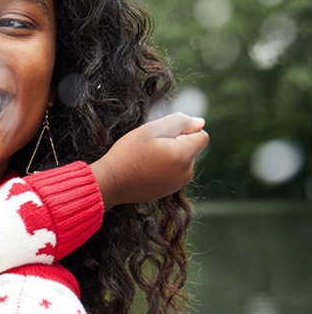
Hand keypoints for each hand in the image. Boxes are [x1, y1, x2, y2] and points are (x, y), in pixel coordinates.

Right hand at [90, 112, 208, 209]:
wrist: (110, 182)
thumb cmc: (128, 153)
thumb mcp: (151, 129)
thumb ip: (179, 122)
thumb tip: (200, 123)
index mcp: (184, 156)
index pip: (201, 135)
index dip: (185, 130)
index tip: (163, 135)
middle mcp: (186, 173)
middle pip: (191, 149)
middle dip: (177, 144)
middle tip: (150, 147)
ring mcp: (178, 184)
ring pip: (182, 161)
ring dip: (170, 156)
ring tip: (146, 158)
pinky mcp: (168, 191)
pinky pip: (173, 173)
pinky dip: (163, 169)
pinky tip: (144, 169)